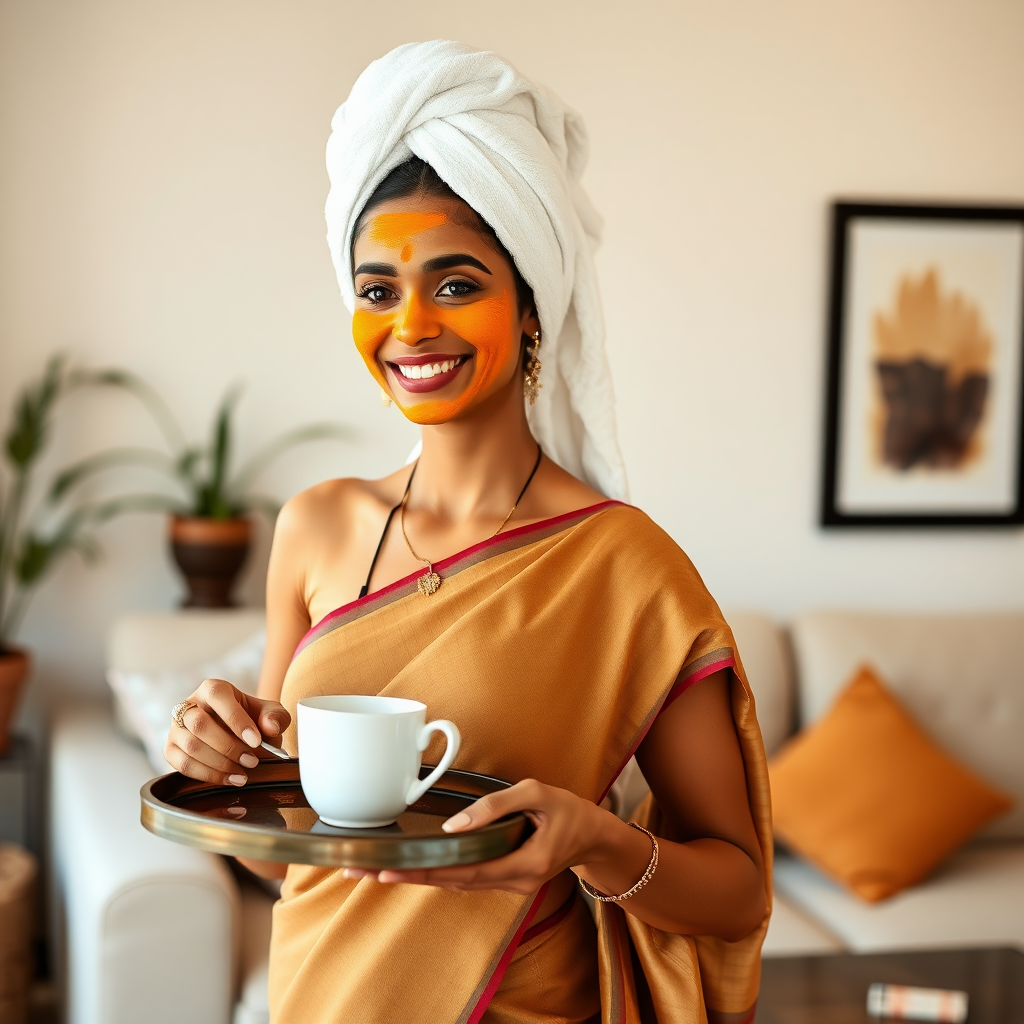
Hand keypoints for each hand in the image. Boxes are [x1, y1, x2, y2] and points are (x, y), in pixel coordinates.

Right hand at [164, 678, 290, 785]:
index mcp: (213, 689)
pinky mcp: (171, 750)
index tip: (256, 741)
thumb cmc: (253, 720)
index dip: (236, 720)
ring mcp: (177, 728)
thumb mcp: (271, 713)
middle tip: (252, 761)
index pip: (218, 697)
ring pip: (190, 746)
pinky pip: (183, 765)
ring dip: (219, 764)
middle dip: (229, 747)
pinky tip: (231, 779)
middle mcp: (190, 705)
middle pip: (200, 724)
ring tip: (244, 773)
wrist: (240, 736)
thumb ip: (276, 716)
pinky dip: (209, 776)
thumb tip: (270, 727)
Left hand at [342, 779, 604, 893]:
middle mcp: (512, 882)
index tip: (388, 871)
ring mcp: (507, 884)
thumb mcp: (536, 793)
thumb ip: (495, 806)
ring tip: (375, 871)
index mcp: (522, 864)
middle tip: (362, 871)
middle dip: (406, 877)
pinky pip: (465, 878)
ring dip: (416, 878)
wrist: (594, 835)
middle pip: (450, 884)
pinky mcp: (503, 877)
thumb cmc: (568, 809)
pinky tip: (412, 868)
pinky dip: (436, 874)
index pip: (462, 872)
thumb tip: (454, 826)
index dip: (423, 873)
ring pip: (455, 884)